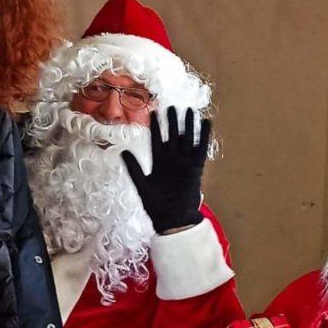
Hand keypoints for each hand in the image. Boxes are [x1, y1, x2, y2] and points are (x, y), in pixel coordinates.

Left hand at [121, 107, 210, 233]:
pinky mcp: (195, 168)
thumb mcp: (142, 185)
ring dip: (188, 125)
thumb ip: (134, 168)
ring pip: (186, 140)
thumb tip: (122, 151)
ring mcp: (184, 163)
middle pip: (172, 136)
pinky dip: (203, 136)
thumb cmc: (156, 206)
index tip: (153, 112)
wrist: (173, 220)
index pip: (156, 140)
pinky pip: (200, 149)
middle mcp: (172, 160)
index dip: (155, 127)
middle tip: (172, 106)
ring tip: (190, 110)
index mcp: (158, 163)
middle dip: (172, 122)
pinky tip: (206, 123)